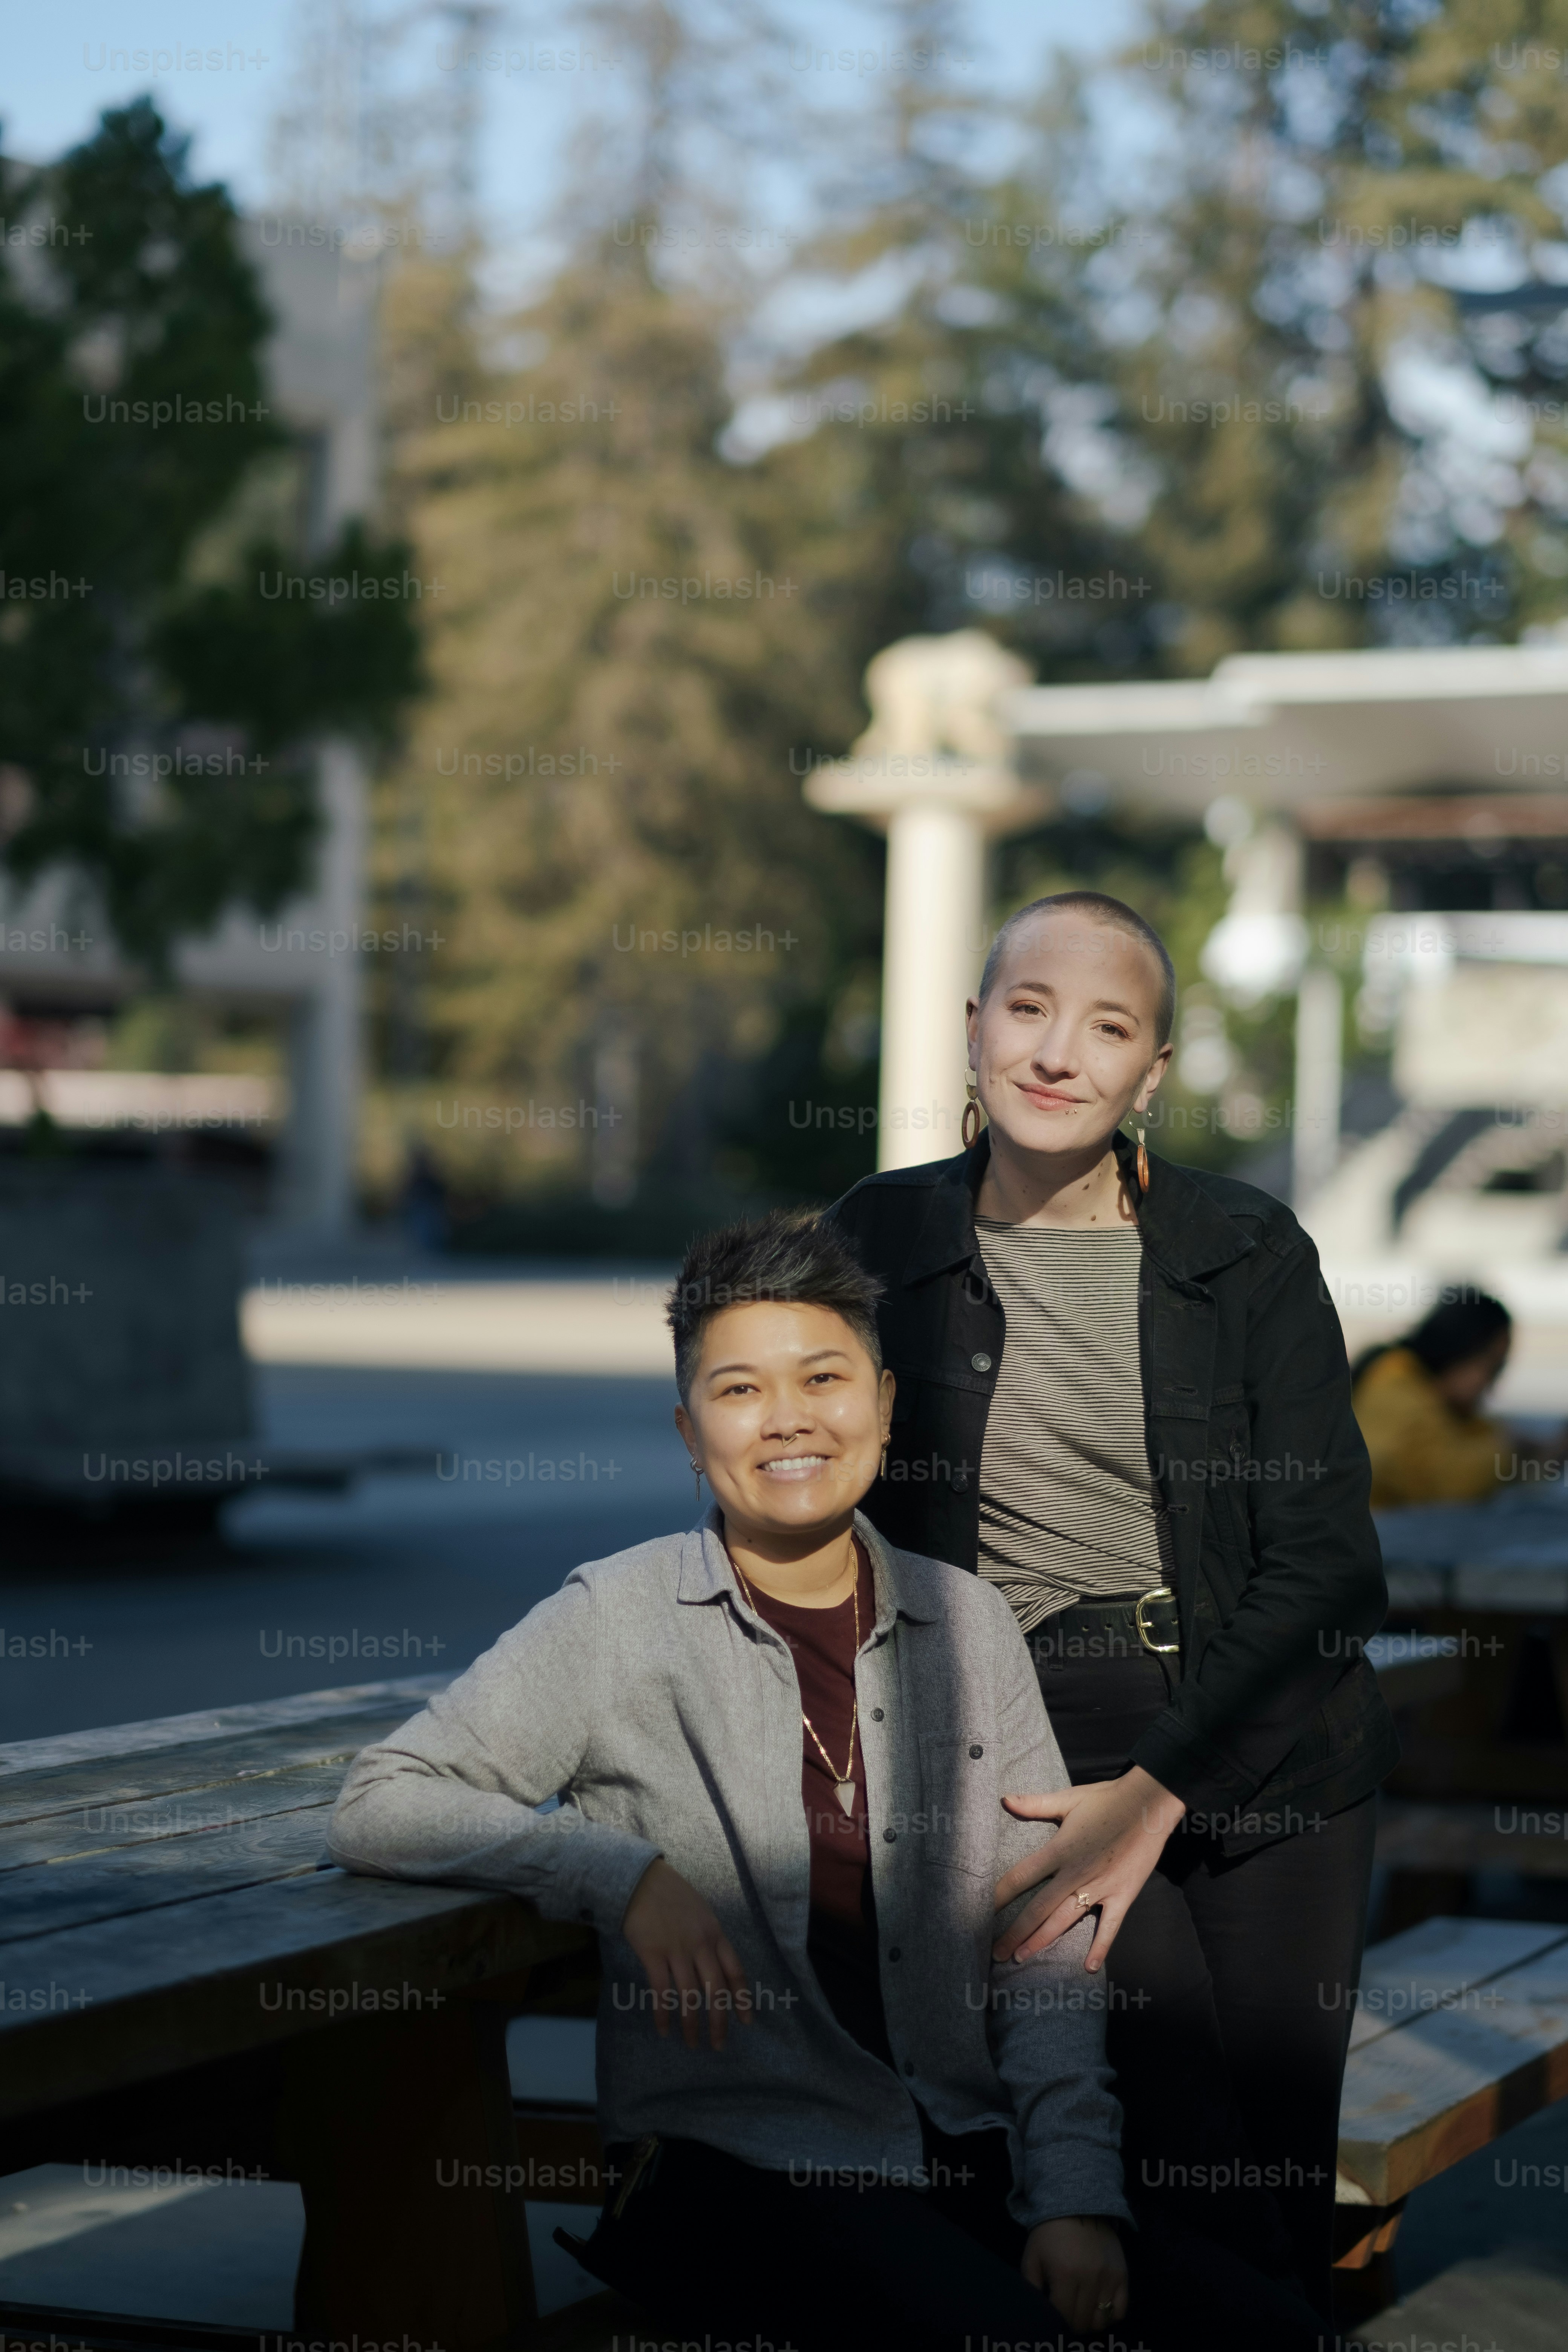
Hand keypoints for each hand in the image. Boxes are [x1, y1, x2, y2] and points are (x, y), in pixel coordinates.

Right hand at [621, 1858, 752, 2049]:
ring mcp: (676, 1949)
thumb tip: (717, 1968)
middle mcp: (700, 1944)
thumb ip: (709, 1939)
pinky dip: (663, 2014)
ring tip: (692, 2043)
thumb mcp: (701, 1912)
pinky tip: (664, 2029)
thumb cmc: (671, 1895)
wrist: (640, 1879)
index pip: (735, 1971)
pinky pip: (661, 1992)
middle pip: (716, 1990)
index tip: (747, 2021)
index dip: (742, 1999)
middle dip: (719, 2022)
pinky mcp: (653, 1953)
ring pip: (689, 1996)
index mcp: (715, 1933)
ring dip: (691, 2024)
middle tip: (718, 2045)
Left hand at [993, 1767, 1185, 1968]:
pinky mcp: (1123, 1895)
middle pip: (1039, 1908)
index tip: (982, 1912)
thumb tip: (1003, 1799)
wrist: (1150, 1804)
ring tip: (1021, 1957)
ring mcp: (1101, 1887)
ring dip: (1042, 1941)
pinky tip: (1088, 1968)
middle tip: (997, 1952)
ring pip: (1065, 1920)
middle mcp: (1076, 1873)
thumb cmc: (1107, 1800)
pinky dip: (1100, 1947)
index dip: (1000, 1895)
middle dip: (1016, 1932)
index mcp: (1060, 1850)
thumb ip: (1035, 1804)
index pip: (1022, 1876)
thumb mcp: (1068, 1799)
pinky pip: (1109, 1927)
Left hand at [1022, 2215, 1127, 2330]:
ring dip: (1089, 2322)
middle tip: (1066, 2315)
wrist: (1077, 2205)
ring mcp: (1109, 2277)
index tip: (1053, 2317)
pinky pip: (1120, 2310)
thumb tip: (1038, 2313)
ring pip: (1101, 2321)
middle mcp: (1090, 2278)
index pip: (1064, 2317)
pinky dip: (1109, 2315)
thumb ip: (1031, 2288)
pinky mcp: (1122, 2274)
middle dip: (1071, 2324)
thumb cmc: (1049, 2234)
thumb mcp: (1032, 2258)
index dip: (1056, 2322)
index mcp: (1065, 2275)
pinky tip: (1098, 2307)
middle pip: (1082, 2322)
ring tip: (1081, 2312)